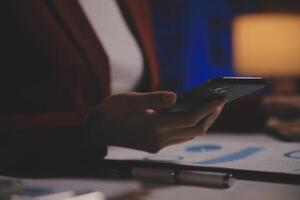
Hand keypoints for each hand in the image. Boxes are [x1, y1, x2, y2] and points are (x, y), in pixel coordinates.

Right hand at [87, 91, 224, 152]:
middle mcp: (158, 140)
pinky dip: (191, 126)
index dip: (207, 108)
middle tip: (221, 101)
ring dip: (202, 122)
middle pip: (194, 130)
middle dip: (210, 116)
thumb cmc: (109, 112)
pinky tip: (194, 114)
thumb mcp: (127, 100)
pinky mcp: (155, 145)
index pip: (189, 118)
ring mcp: (157, 145)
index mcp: (152, 127)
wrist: (96, 131)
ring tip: (212, 107)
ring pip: (189, 135)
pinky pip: (180, 137)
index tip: (220, 99)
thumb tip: (177, 96)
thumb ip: (153, 99)